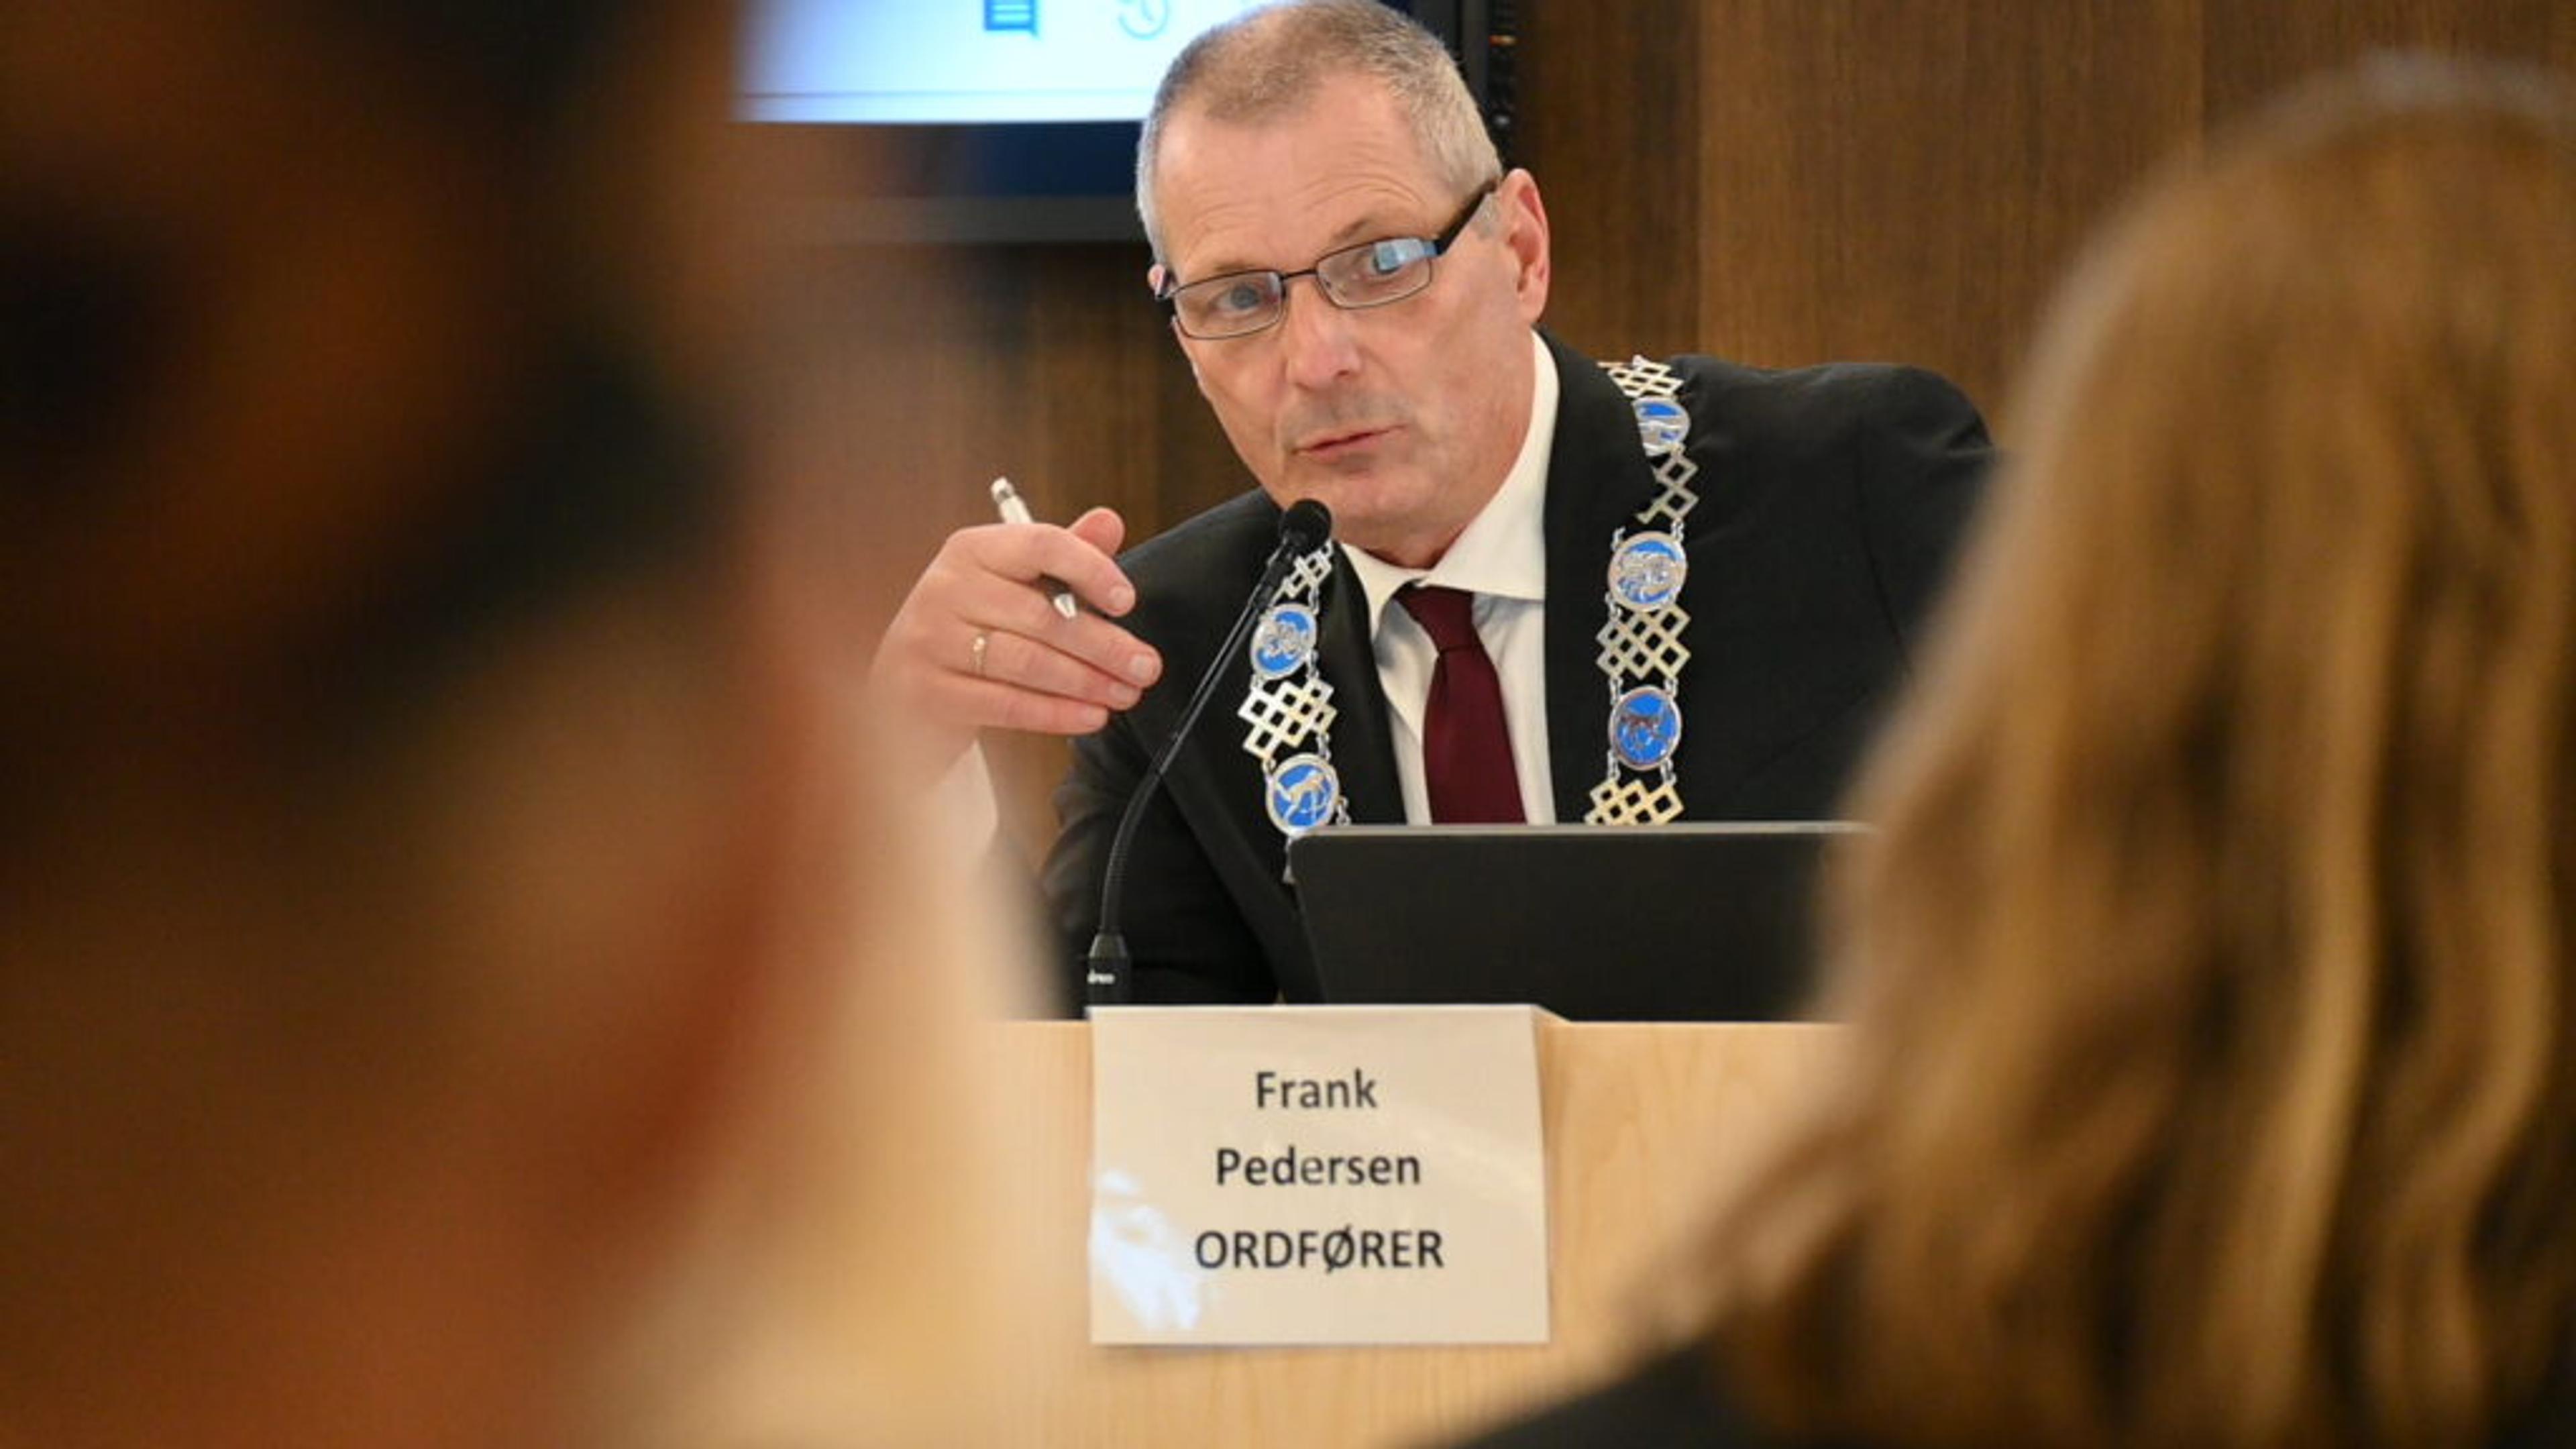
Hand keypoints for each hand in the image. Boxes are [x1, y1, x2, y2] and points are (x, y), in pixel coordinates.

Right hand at [871, 507, 1164, 763]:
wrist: (904, 686)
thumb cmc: (971, 627)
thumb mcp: (1014, 583)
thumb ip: (1064, 553)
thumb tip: (1109, 520)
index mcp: (972, 549)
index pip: (1040, 544)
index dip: (1090, 569)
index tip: (1126, 600)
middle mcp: (946, 587)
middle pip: (1041, 615)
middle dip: (1104, 645)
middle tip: (1145, 666)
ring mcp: (931, 641)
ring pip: (1026, 662)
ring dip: (1086, 682)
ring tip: (1124, 693)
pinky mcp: (929, 692)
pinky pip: (1005, 704)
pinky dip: (1056, 713)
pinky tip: (1091, 716)